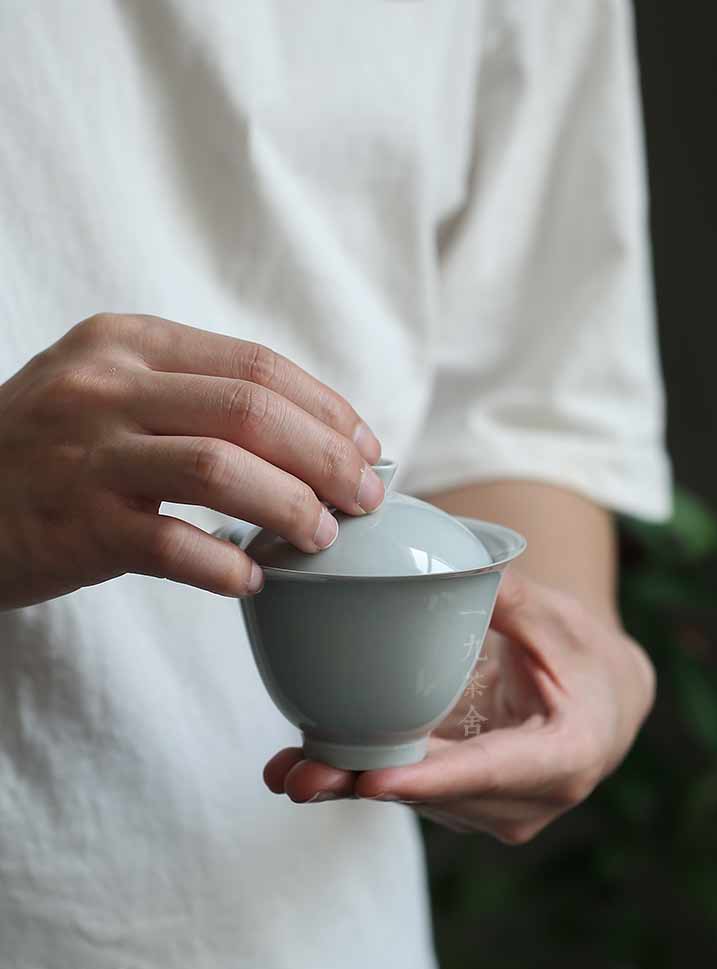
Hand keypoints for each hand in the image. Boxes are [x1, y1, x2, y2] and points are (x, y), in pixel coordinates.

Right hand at [0, 312, 382, 609]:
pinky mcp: (76, 526)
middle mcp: (107, 387)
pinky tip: (252, 579)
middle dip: (329, 457)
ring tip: (322, 537)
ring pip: (222, 470)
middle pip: (252, 411)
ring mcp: (88, 454)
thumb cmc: (50, 448)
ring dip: (292, 507)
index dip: (328, 408)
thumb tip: (311, 436)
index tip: (368, 445)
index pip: (256, 365)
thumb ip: (194, 398)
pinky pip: (174, 546)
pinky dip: (227, 566)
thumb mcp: (111, 390)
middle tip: (367, 498)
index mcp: (129, 344)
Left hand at [263, 571, 655, 843]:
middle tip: (299, 775)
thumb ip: (511, 597)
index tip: (374, 780)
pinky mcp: (464, 802)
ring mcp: (493, 809)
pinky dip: (363, 775)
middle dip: (366, 785)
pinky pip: (411, 789)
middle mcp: (527, 800)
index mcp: (565, 757)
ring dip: (352, 784)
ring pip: (416, 799)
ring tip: (289, 768)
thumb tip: (455, 567)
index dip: (432, 779)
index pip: (492, 773)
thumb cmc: (585, 654)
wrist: (603, 699)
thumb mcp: (560, 620)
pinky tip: (310, 763)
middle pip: (438, 795)